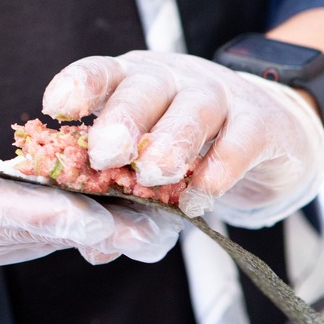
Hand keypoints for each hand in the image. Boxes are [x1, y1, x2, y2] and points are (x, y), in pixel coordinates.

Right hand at [0, 67, 182, 269]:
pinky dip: (84, 226)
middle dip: (97, 229)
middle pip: (32, 233)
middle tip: (161, 226)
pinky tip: (133, 211)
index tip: (91, 213)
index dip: (40, 210)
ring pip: (46, 240)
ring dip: (104, 233)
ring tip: (168, 222)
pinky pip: (41, 236)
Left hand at [42, 51, 323, 226]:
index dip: (78, 86)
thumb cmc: (183, 149)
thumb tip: (94, 251)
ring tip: (154, 174)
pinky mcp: (261, 123)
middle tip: (105, 153)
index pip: (99, 73)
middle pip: (143, 89)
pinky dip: (220, 169)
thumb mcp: (143, 169)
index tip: (56, 109)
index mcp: (128, 83)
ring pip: (193, 109)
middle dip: (122, 120)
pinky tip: (200, 197)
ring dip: (171, 141)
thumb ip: (116, 203)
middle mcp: (170, 80)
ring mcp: (218, 96)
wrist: (268, 135)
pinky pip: (240, 141)